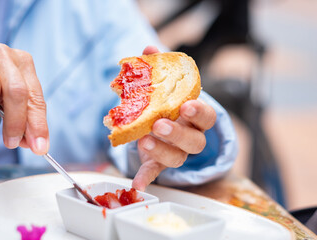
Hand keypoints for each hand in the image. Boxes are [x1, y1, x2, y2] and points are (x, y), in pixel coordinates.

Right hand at [0, 43, 48, 154]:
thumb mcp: (10, 94)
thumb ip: (24, 116)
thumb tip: (32, 142)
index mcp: (23, 62)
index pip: (36, 97)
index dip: (38, 124)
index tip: (40, 147)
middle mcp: (5, 55)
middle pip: (17, 93)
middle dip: (16, 123)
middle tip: (12, 142)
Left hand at [132, 46, 215, 190]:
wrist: (163, 126)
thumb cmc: (168, 105)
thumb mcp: (165, 87)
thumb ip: (160, 70)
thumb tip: (149, 49)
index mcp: (195, 117)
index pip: (208, 116)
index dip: (199, 112)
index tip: (186, 106)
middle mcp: (191, 137)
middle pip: (195, 141)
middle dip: (178, 133)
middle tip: (160, 125)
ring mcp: (176, 152)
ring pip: (178, 158)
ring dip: (162, 151)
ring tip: (144, 142)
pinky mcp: (159, 164)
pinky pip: (156, 173)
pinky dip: (146, 177)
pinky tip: (136, 184)